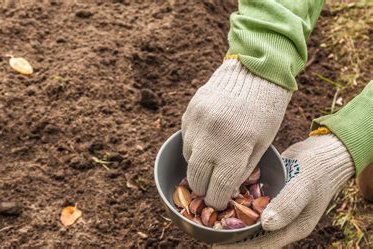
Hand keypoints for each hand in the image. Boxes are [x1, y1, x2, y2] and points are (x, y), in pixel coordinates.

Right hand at [182, 59, 290, 209]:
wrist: (253, 72)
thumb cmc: (265, 112)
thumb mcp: (263, 144)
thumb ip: (243, 169)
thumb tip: (226, 189)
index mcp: (236, 147)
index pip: (217, 188)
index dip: (217, 200)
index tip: (218, 203)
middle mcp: (211, 137)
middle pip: (196, 178)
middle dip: (203, 188)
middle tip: (210, 188)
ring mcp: (197, 124)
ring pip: (188, 159)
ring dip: (197, 166)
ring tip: (210, 161)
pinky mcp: (189, 113)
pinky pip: (185, 140)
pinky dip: (193, 147)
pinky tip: (206, 142)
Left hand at [214, 134, 354, 247]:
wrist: (326, 152)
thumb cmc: (318, 170)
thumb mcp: (304, 186)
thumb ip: (288, 205)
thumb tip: (267, 225)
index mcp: (292, 228)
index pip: (261, 245)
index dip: (238, 248)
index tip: (215, 246)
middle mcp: (281, 222)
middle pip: (251, 236)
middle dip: (229, 235)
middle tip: (204, 230)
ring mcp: (275, 209)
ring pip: (248, 220)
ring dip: (229, 219)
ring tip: (205, 216)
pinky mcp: (269, 196)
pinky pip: (249, 204)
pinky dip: (235, 203)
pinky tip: (217, 196)